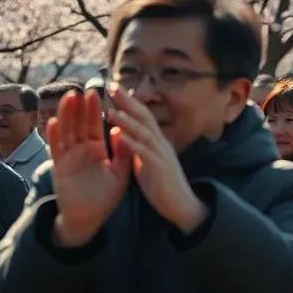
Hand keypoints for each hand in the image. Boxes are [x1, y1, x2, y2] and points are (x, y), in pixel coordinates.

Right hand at [49, 90, 130, 246]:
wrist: (90, 219)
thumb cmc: (105, 197)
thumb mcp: (120, 173)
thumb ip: (123, 153)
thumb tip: (123, 131)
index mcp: (96, 150)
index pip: (96, 125)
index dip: (97, 110)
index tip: (101, 92)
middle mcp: (81, 151)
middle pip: (81, 124)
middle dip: (83, 107)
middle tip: (87, 89)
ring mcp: (69, 158)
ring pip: (67, 132)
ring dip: (67, 115)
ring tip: (70, 97)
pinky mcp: (60, 168)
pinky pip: (56, 149)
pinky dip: (54, 136)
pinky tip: (54, 122)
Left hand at [107, 87, 207, 232]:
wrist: (180, 205)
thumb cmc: (162, 185)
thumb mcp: (145, 162)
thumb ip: (134, 146)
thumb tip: (120, 131)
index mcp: (156, 142)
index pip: (143, 117)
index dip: (129, 102)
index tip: (114, 89)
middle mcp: (161, 144)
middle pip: (145, 117)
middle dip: (129, 102)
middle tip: (112, 87)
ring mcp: (162, 155)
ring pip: (145, 132)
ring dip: (128, 120)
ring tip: (111, 109)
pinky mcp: (160, 168)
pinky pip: (145, 153)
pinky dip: (132, 142)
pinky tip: (120, 134)